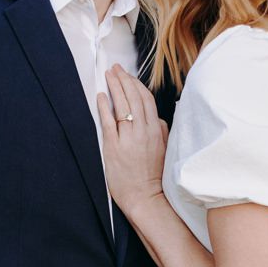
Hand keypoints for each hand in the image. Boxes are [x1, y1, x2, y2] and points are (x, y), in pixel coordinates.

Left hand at [96, 64, 168, 217]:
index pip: (147, 99)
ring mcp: (129, 139)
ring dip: (115, 87)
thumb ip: (162, 131)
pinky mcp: (114, 148)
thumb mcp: (165, 150)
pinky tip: (101, 96)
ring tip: (108, 75)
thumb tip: (158, 118)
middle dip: (124, 79)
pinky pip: (109, 122)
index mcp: (157, 130)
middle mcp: (144, 131)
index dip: (136, 84)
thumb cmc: (155, 176)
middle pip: (134, 98)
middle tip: (116, 68)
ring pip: (123, 106)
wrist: (146, 198)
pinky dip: (105, 107)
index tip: (128, 75)